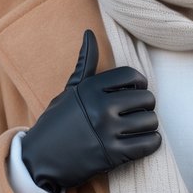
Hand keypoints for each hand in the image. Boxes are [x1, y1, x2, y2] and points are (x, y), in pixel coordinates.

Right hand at [20, 29, 161, 192]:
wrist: (40, 159)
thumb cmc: (57, 122)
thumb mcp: (70, 90)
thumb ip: (85, 63)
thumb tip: (89, 33)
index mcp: (91, 88)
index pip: (132, 76)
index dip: (138, 83)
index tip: (134, 92)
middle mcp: (101, 107)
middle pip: (147, 98)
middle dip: (146, 106)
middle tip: (136, 113)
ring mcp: (108, 131)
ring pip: (151, 121)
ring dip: (149, 126)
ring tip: (138, 128)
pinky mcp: (113, 155)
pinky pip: (149, 144)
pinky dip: (152, 143)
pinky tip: (144, 141)